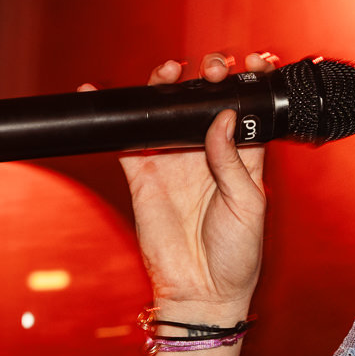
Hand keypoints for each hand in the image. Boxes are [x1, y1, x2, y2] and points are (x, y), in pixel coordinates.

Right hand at [84, 52, 275, 317]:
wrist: (202, 292)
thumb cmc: (238, 254)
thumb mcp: (248, 205)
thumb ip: (234, 160)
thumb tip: (224, 117)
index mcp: (243, 155)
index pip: (245, 107)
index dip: (248, 81)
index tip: (253, 62)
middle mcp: (208, 150)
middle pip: (204, 99)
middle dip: (207, 74)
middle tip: (210, 70)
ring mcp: (174, 159)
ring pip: (166, 110)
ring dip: (166, 84)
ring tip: (169, 71)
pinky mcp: (143, 173)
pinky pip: (126, 137)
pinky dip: (114, 115)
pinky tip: (101, 91)